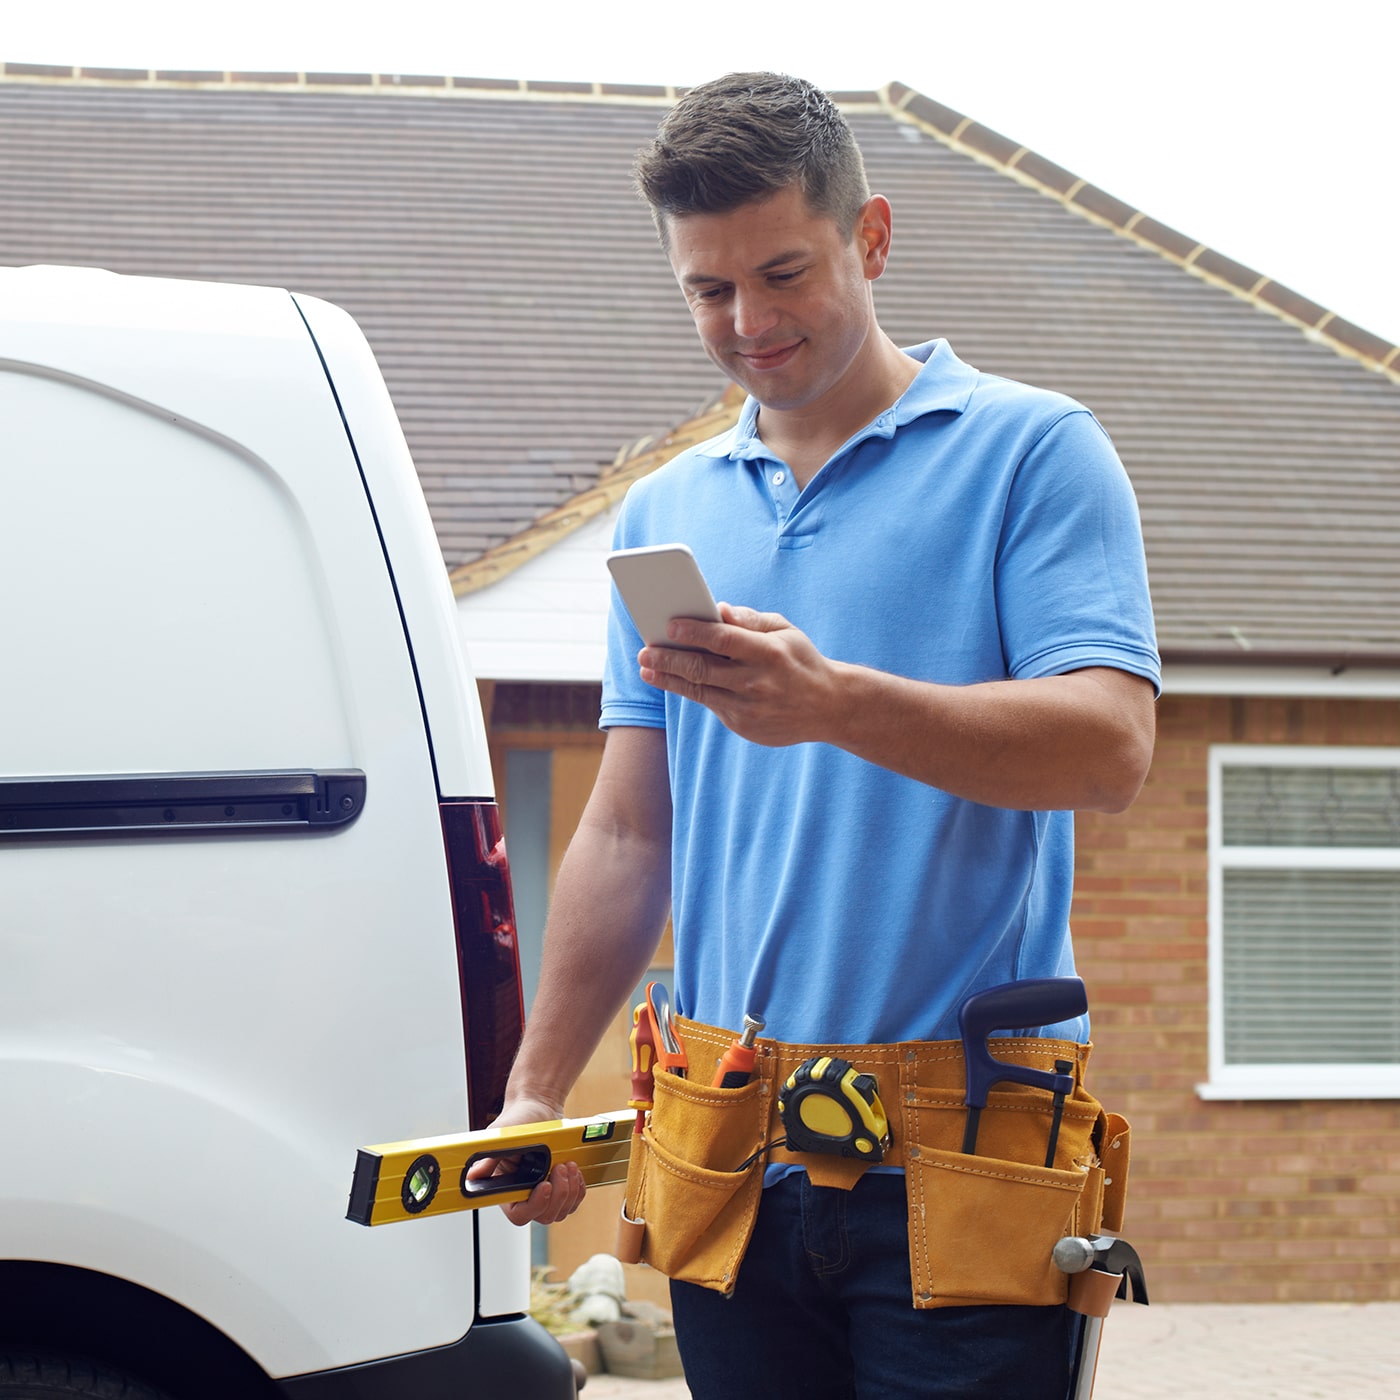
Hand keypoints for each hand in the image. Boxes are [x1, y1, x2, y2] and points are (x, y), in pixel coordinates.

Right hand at [465, 1096, 588, 1226]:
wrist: (538, 1109)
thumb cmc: (518, 1121)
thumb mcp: (500, 1136)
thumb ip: (488, 1158)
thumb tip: (472, 1175)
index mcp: (507, 1188)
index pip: (519, 1214)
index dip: (534, 1206)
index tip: (544, 1185)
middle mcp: (525, 1195)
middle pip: (544, 1216)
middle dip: (557, 1193)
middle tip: (559, 1167)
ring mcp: (544, 1194)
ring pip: (560, 1211)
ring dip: (569, 1189)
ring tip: (567, 1165)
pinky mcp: (560, 1188)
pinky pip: (573, 1202)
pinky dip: (578, 1189)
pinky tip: (574, 1171)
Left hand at [638, 603, 842, 747]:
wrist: (829, 707)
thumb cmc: (801, 660)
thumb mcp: (785, 631)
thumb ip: (751, 620)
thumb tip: (718, 609)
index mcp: (769, 653)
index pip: (723, 639)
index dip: (693, 632)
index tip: (669, 624)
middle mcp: (757, 682)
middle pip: (703, 668)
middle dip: (669, 658)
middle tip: (644, 650)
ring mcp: (749, 708)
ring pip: (699, 690)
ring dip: (668, 677)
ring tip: (647, 666)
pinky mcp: (743, 725)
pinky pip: (711, 704)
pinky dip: (689, 690)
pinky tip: (670, 680)